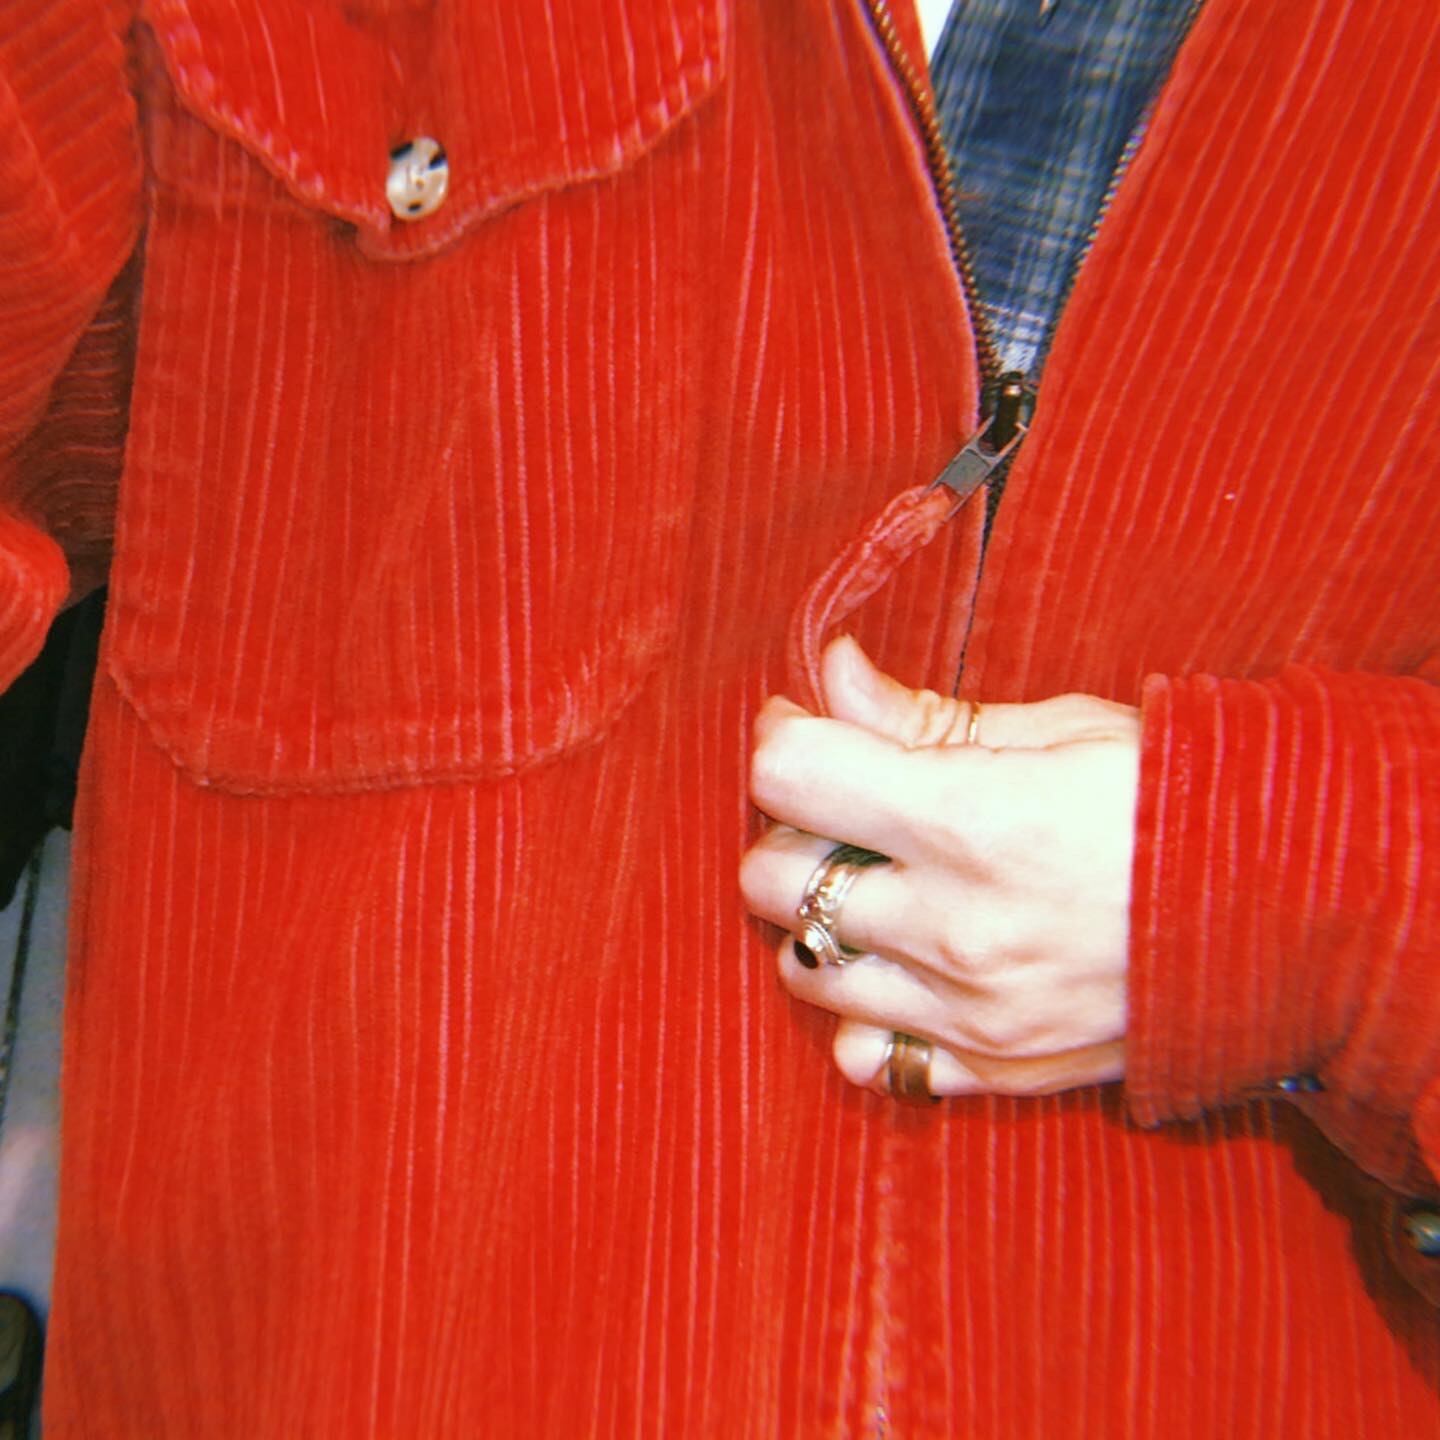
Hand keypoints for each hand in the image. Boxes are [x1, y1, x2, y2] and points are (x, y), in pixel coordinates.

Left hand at [741, 637, 1140, 1096]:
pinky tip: (907, 972)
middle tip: (845, 812)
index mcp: (973, 820)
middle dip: (789, 832)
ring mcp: (972, 1013)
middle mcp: (957, 927)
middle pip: (772, 881)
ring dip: (819, 921)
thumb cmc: (1178, 798)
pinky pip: (872, 1059)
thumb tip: (833, 673)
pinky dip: (866, 1017)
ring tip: (881, 887)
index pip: (791, 773)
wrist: (1295, 911)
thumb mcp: (1059, 731)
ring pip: (805, 972)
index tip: (809, 726)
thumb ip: (925, 716)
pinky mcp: (997, 1069)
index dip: (786, 737)